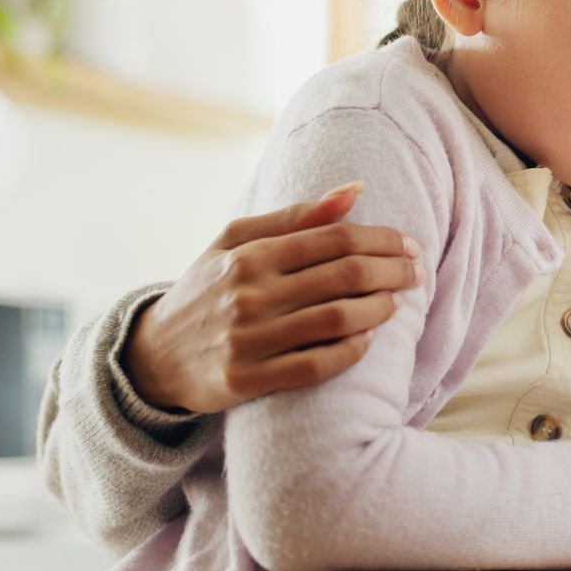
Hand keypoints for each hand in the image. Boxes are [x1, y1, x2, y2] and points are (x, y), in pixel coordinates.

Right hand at [124, 184, 425, 413]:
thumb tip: (356, 189)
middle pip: (344, 276)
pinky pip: (315, 367)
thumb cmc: (208, 290)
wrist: (153, 356)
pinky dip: (351, 352)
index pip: (333, 238)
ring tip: (396, 304)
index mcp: (249, 253)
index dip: (381, 240)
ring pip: (336, 320)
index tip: (410, 246)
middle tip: (416, 273)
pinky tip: (368, 341)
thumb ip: (296, 217)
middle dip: (392, 272)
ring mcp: (246, 339)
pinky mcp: (245, 381)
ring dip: (379, 310)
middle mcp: (248, 293)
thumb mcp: (236, 243)